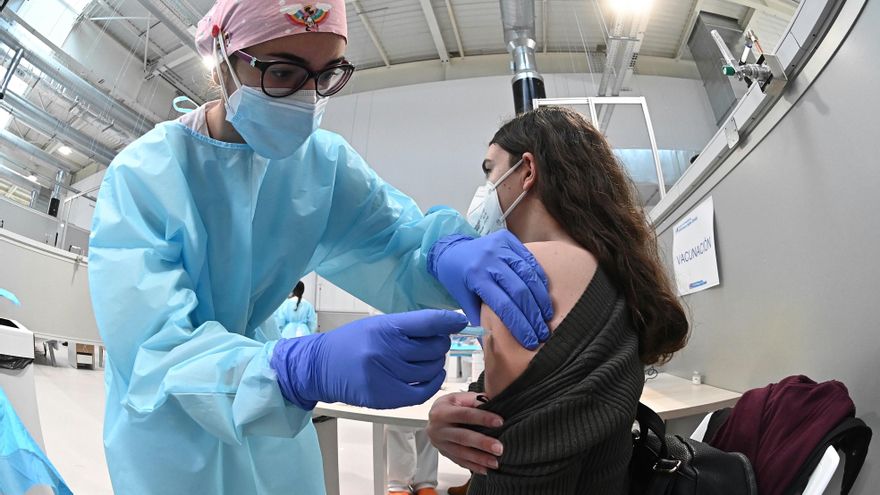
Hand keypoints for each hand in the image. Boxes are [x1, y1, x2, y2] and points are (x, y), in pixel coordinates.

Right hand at [271, 310, 467, 409]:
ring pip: (431, 369)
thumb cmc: (350, 343)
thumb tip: (444, 326)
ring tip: (427, 359)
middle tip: (435, 342)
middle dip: (440, 344)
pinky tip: (431, 375)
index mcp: (385, 328)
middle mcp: (386, 351)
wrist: (320, 367)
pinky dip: (433, 382)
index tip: (459, 321)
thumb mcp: (376, 325)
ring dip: (435, 363)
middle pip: (433, 347)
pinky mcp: (385, 396)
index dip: (448, 321)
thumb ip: (408, 326)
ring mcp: (385, 375)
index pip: (427, 322)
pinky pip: (422, 391)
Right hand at [427, 392, 504, 474]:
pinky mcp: (444, 453)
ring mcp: (440, 443)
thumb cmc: (449, 406)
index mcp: (442, 411)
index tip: (499, 422)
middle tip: (499, 448)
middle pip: (462, 437)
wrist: (433, 417)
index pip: (464, 414)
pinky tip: (485, 469)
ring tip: (495, 462)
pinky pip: (459, 461)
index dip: (482, 418)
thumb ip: (474, 400)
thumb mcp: (458, 398)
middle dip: (482, 443)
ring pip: (461, 452)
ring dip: (479, 458)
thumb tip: (493, 403)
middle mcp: (439, 428)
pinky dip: (473, 466)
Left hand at [428, 230, 552, 349]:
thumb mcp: (463, 300)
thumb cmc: (457, 279)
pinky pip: (530, 260)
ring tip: (546, 317)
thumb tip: (495, 343)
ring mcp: (500, 247)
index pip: (503, 305)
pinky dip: (539, 278)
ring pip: (528, 275)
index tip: (530, 340)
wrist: (451, 250)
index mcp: (476, 277)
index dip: (519, 325)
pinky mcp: (508, 239)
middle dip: (533, 316)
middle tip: (542, 332)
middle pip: (519, 291)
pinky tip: (544, 295)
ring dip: (540, 299)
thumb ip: (480, 319)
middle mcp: (489, 260)